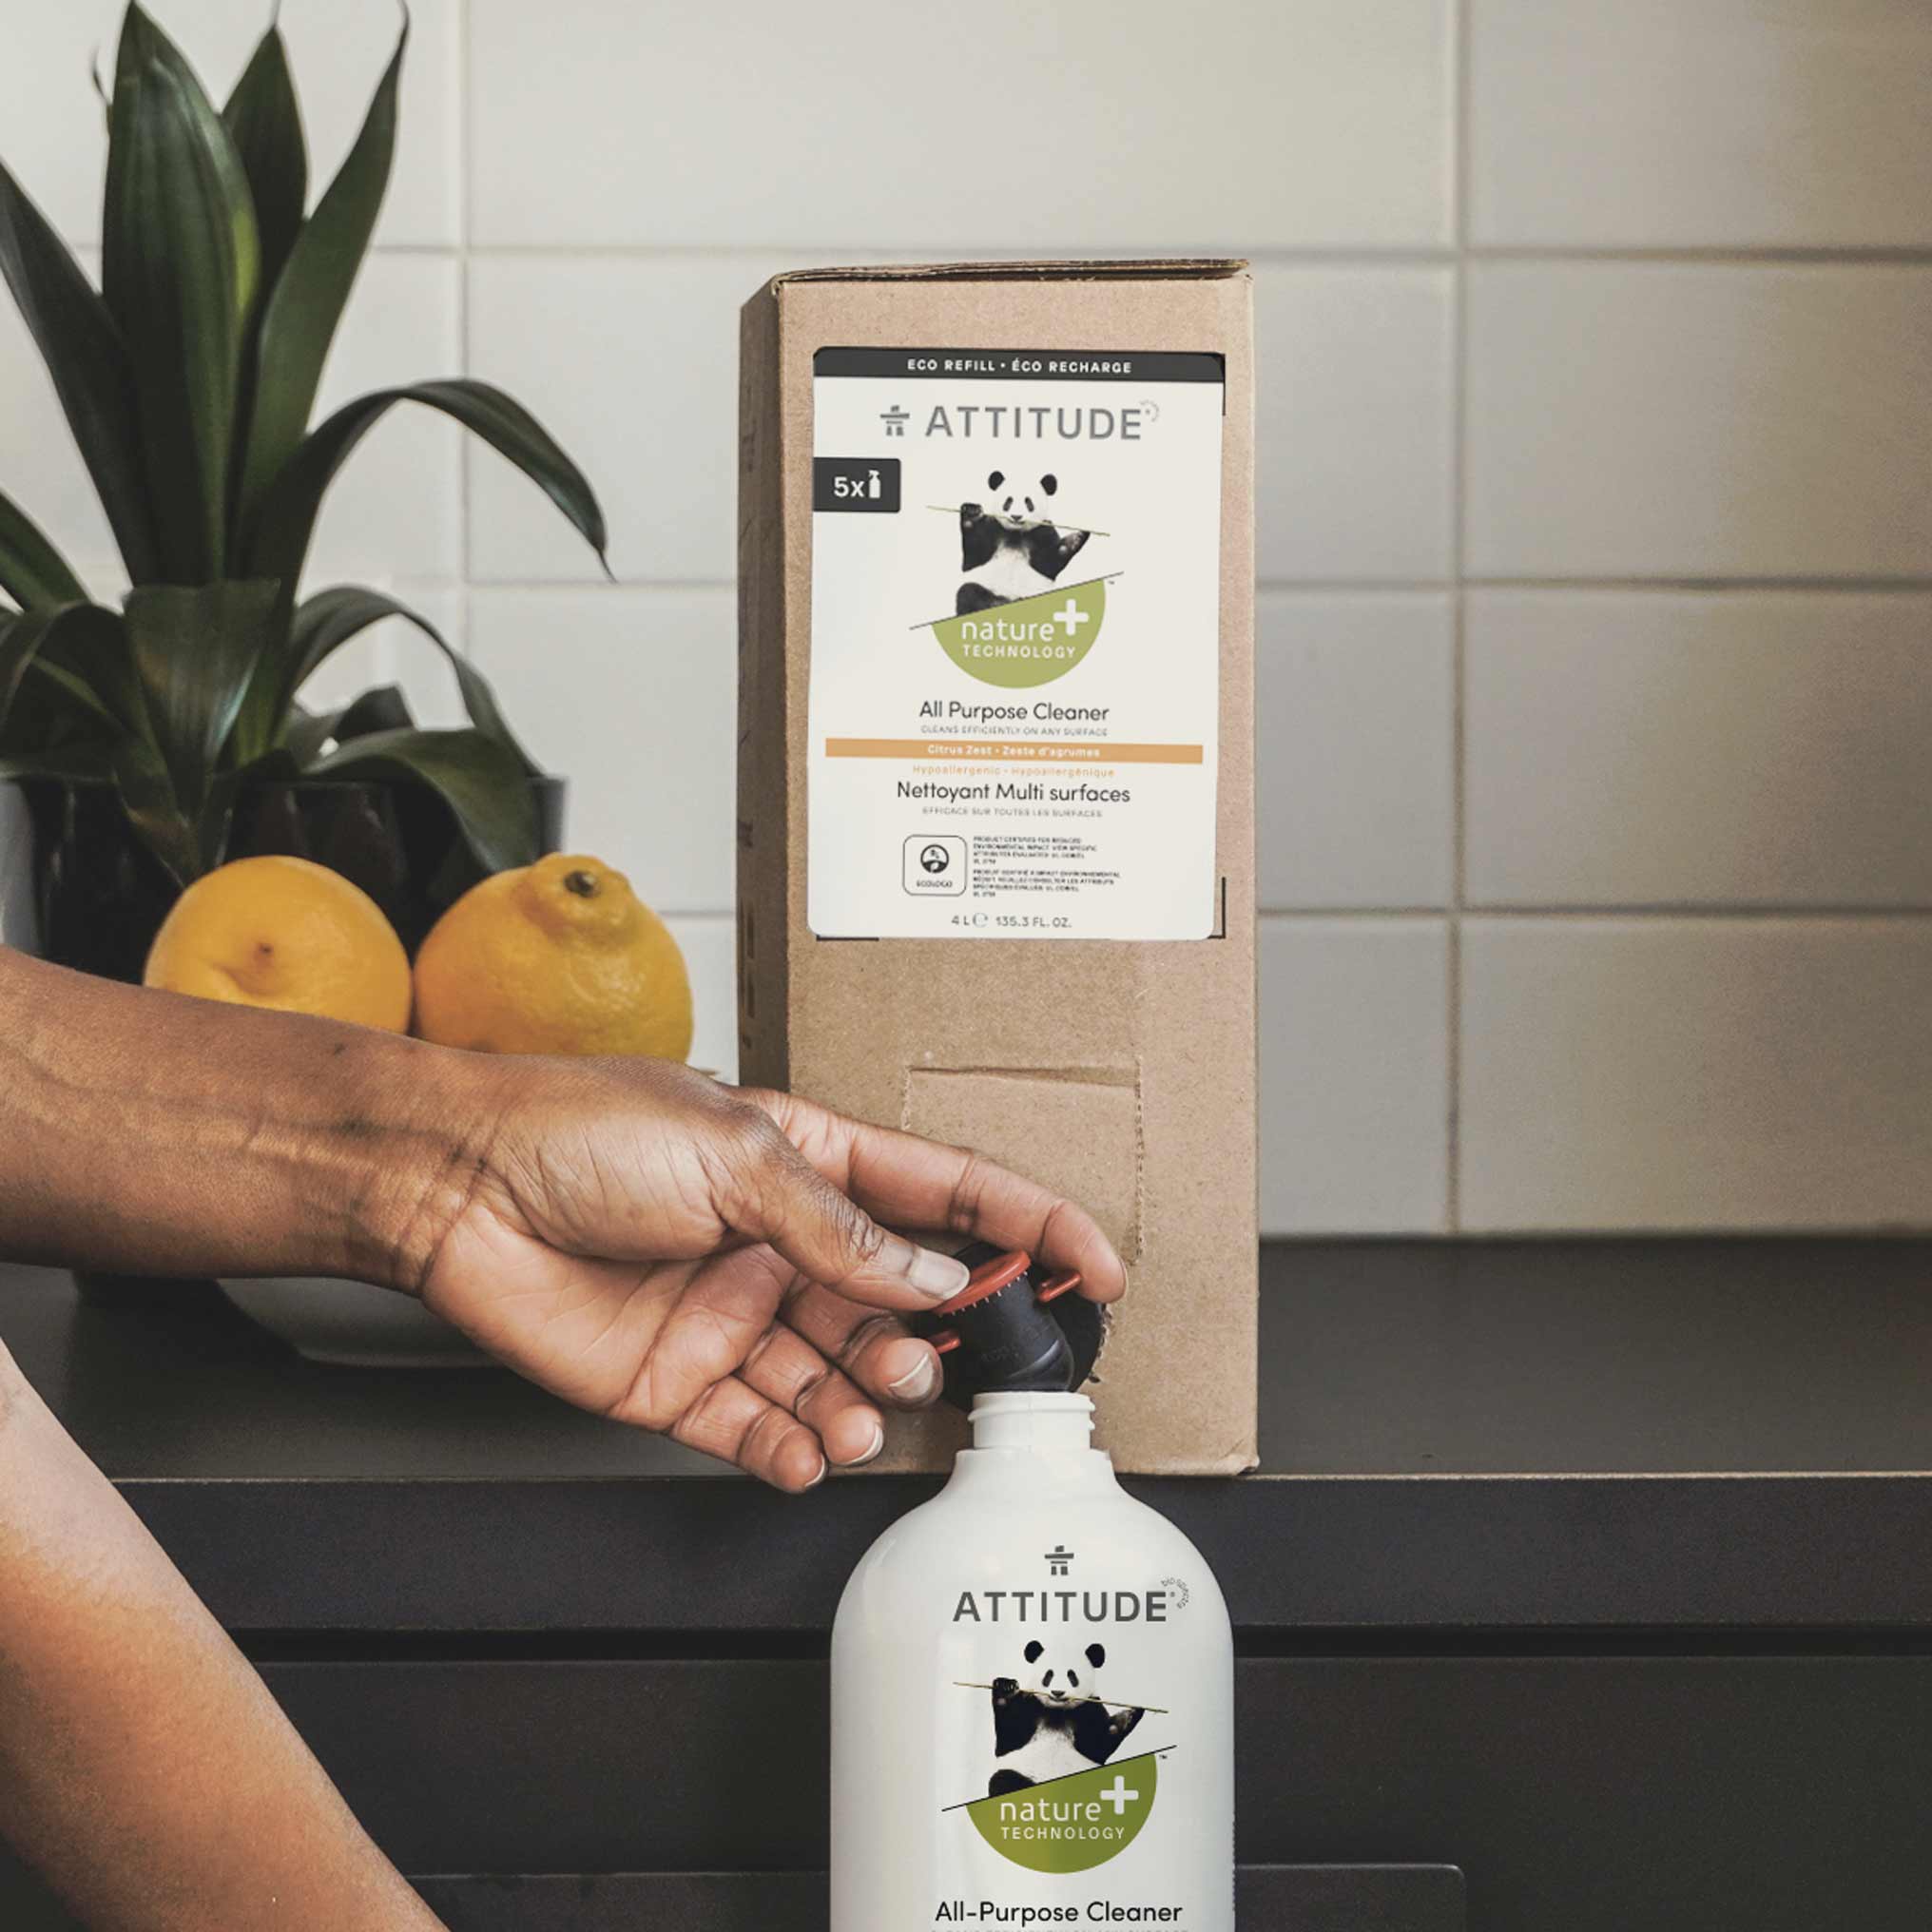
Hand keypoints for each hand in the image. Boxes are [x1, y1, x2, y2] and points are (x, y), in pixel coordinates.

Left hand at [415, 1058, 1124, 1491]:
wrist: (452, 1184)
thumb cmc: (577, 1128)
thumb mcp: (735, 1152)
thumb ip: (842, 1227)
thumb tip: (933, 1272)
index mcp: (808, 1164)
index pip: (947, 1195)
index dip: (1027, 1226)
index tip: (1092, 1266)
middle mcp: (781, 1245)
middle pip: (900, 1304)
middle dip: (935, 1340)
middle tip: (935, 1361)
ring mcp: (734, 1315)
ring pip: (839, 1378)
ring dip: (867, 1403)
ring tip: (865, 1410)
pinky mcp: (681, 1383)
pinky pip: (763, 1431)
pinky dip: (797, 1452)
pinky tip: (810, 1451)